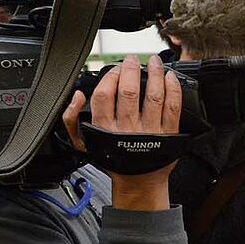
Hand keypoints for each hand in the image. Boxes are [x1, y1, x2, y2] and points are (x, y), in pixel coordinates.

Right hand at [62, 54, 181, 210]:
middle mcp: (127, 129)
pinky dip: (172, 89)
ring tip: (154, 61)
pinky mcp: (169, 134)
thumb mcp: (84, 144)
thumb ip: (72, 119)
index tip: (115, 69)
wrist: (139, 183)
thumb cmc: (113, 160)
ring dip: (154, 73)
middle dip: (131, 69)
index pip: (104, 94)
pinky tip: (170, 77)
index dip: (110, 76)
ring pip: (152, 95)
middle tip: (133, 59)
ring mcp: (149, 132)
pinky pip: (172, 107)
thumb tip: (77, 95)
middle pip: (128, 91)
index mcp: (105, 128)